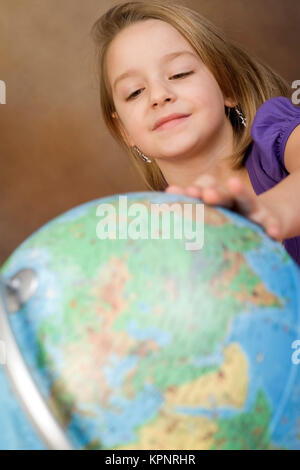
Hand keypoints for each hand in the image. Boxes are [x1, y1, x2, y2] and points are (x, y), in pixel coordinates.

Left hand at [165, 174, 282, 241]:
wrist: (266, 221)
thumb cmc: (230, 219)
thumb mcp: (213, 213)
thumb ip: (193, 206)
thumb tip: (166, 196)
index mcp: (217, 199)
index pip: (204, 189)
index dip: (191, 191)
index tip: (173, 191)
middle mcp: (233, 201)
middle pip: (223, 194)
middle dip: (213, 191)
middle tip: (204, 192)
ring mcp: (253, 211)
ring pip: (247, 200)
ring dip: (241, 191)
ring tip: (234, 183)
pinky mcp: (270, 222)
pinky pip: (271, 224)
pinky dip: (272, 226)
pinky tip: (272, 232)